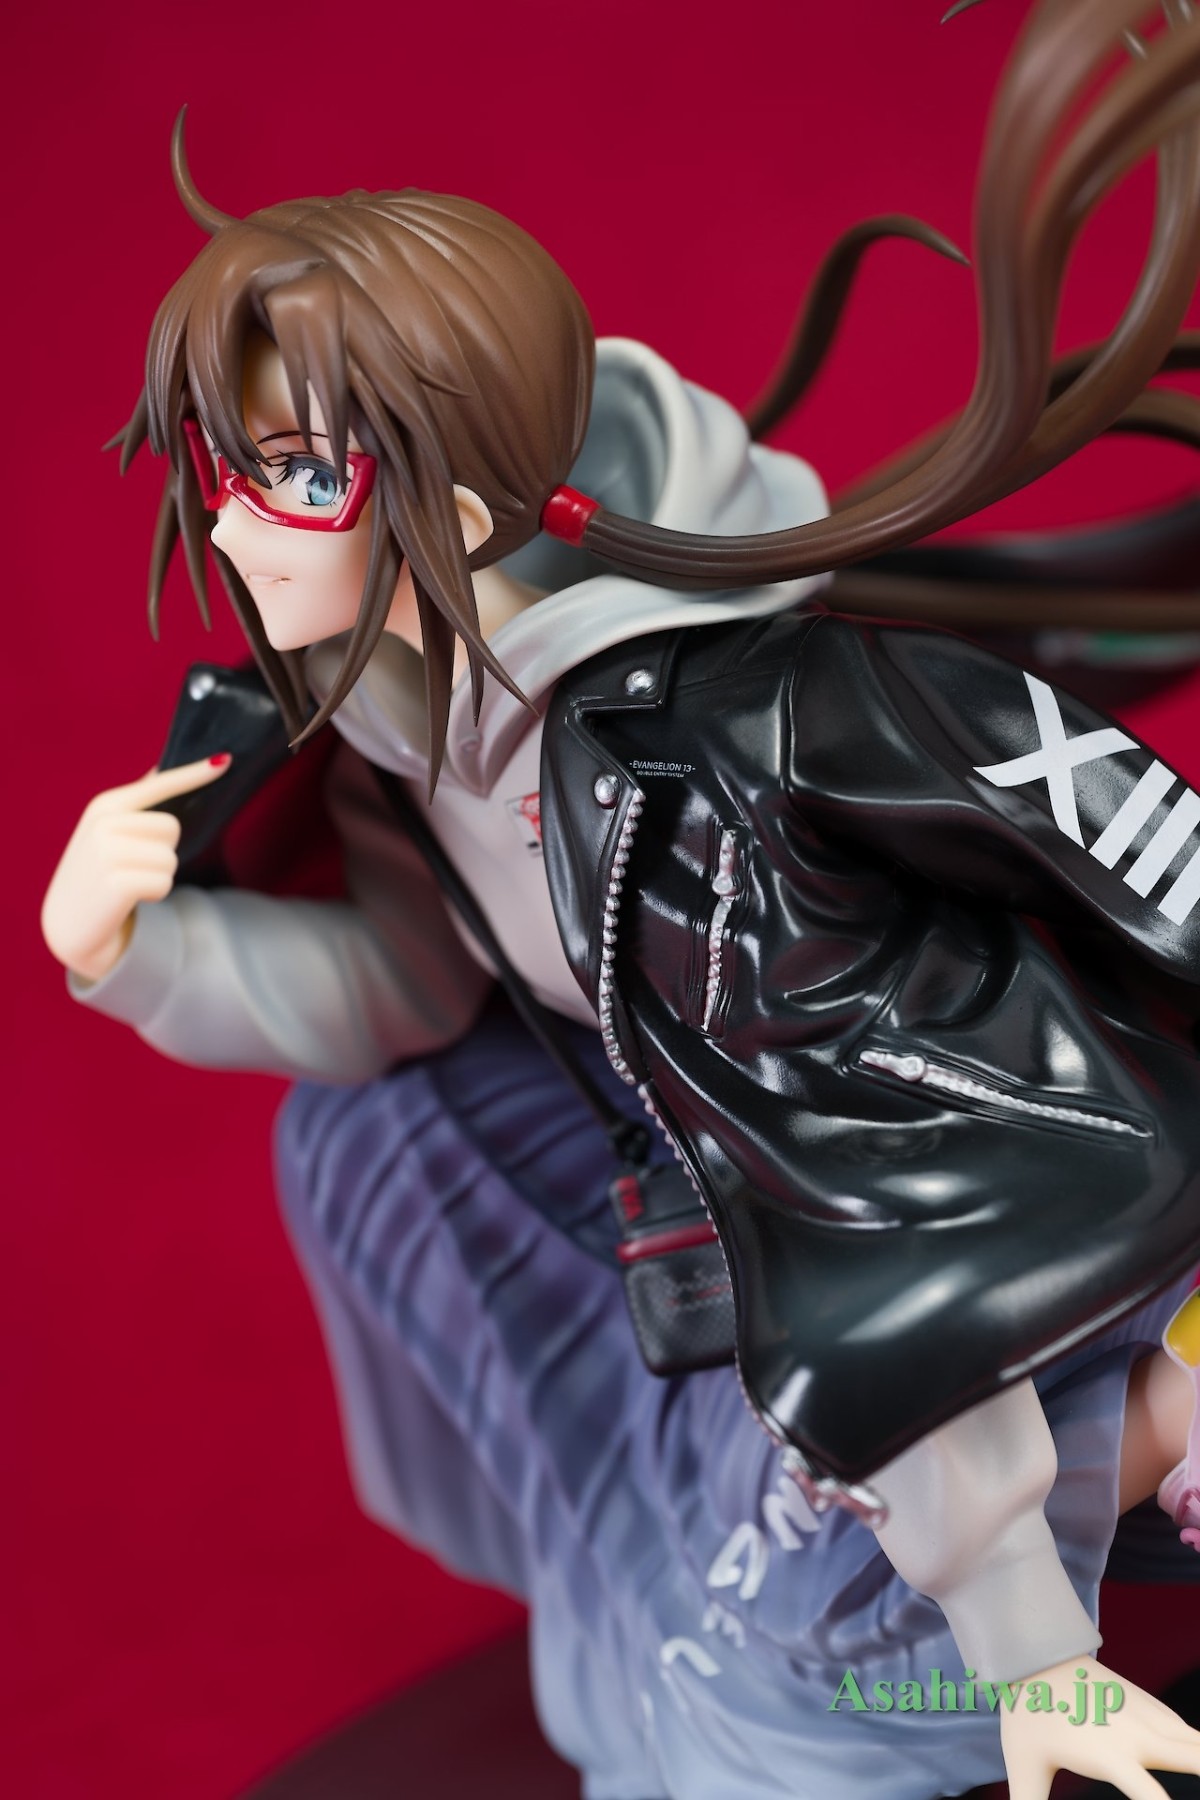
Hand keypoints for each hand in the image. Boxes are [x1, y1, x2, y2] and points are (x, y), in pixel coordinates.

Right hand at [41, 757, 231, 982]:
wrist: (67, 923)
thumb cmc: (96, 873)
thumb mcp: (107, 832)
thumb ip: (136, 803)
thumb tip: (161, 768)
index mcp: (104, 805)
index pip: (159, 784)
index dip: (194, 773)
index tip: (225, 760)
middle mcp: (103, 824)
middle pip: (173, 827)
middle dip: (163, 850)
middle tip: (134, 865)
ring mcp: (107, 853)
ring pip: (171, 858)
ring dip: (159, 875)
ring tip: (130, 881)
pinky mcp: (117, 883)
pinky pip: (165, 882)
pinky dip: (155, 893)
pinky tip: (131, 898)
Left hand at [1000, 1655, 1199, 1798]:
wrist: (1035, 1652)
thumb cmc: (1028, 1714)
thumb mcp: (1024, 1765)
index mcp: (1111, 1754)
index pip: (1152, 1797)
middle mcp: (1139, 1735)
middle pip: (1195, 1759)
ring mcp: (1149, 1717)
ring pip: (1198, 1744)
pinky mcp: (1151, 1707)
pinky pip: (1189, 1735)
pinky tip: (1199, 1757)